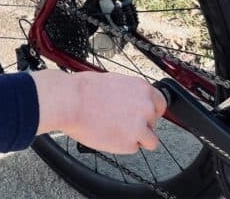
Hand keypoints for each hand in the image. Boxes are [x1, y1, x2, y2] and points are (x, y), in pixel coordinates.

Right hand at [32, 70, 166, 154]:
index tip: (142, 116)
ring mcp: (140, 126)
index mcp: (142, 88)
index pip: (159, 104)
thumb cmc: (84, 89)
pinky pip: (133, 148)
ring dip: (136, 138)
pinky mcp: (130, 143)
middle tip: (122, 123)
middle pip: (154, 123)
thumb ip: (129, 92)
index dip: (150, 111)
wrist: (70, 101)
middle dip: (141, 125)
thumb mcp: (114, 81)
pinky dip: (122, 145)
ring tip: (117, 132)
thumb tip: (131, 100)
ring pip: (150, 140)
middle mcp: (146, 106)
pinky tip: (108, 135)